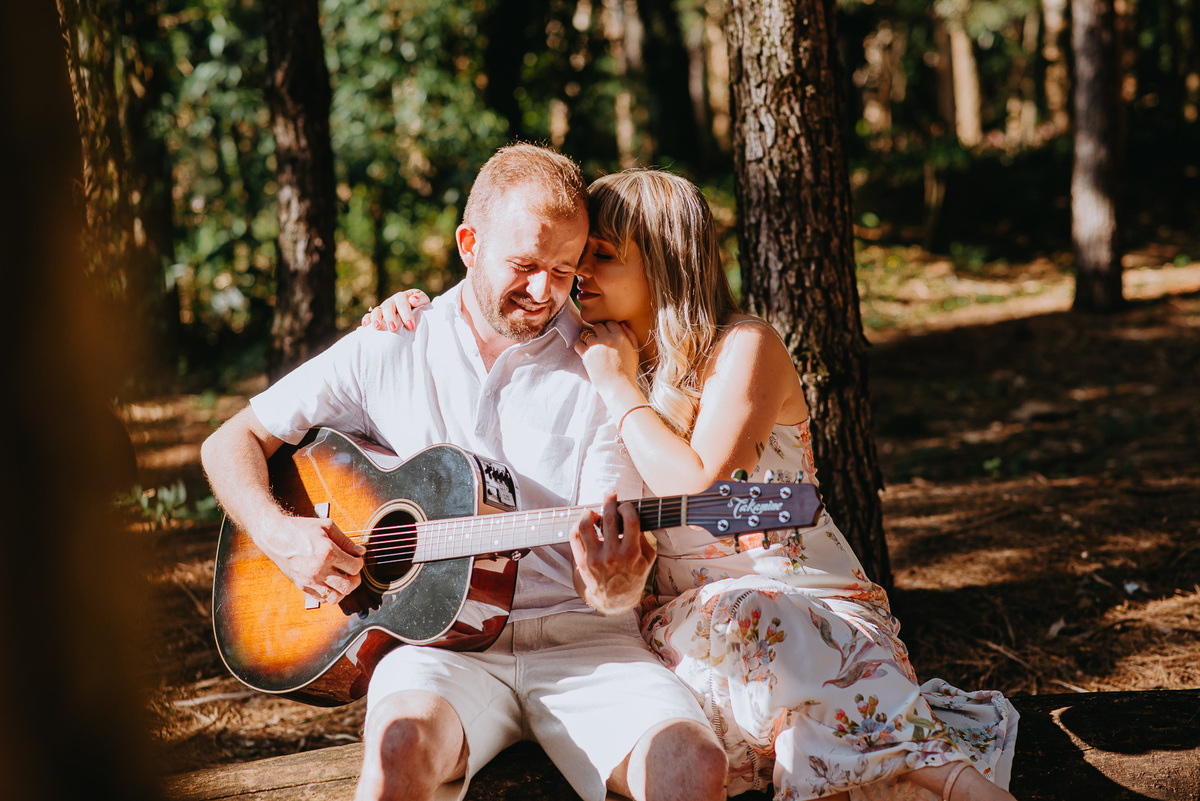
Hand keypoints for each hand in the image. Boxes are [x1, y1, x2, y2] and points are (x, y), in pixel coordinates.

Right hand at [257, 514, 365, 604]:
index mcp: (328, 552)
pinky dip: (330, 594)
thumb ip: (346, 540)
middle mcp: (319, 569)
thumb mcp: (326, 526)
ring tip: (343, 580)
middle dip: (355, 579)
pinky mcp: (302, 586)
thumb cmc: (300, 529)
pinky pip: (322, 598)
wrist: (275, 536)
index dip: (359, 563)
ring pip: (336, 597)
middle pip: (348, 585)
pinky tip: (331, 584)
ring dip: (344, 590)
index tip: (356, 558)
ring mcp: (310, 580)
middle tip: (353, 572)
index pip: (355, 567)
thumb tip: (360, 552)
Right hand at [361, 289, 429, 331]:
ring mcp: (383, 308)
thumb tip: (413, 300)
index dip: (406, 314)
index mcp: (403, 297)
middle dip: (390, 318)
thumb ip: (422, 300)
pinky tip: (366, 326)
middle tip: (393, 329)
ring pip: (377, 311)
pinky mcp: (376, 316)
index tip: (410, 326)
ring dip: (376, 318)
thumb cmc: (420, 309)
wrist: (413, 314)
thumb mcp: (424, 303)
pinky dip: (366, 320)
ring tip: (377, 327)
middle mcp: (391, 301)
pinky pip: (368, 316)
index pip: (403, 303)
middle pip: (388, 306)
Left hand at [570, 492, 655, 614]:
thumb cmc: (634, 576)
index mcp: (632, 553)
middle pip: (608, 518)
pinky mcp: (582, 562)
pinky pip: (574, 537)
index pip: (630, 520)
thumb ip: (644, 537)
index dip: (627, 507)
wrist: (616, 600)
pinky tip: (586, 523)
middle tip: (611, 494)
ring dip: (590, 513)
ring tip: (595, 512)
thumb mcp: (648, 559)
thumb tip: (634, 514)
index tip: (626, 506)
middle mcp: (613, 555)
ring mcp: (595, 559)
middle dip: (610, 501)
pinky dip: (578, 525)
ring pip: (585, 525)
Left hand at [574, 321, 643, 409]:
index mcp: (620, 336)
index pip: (610, 323)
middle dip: (597, 333)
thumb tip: (623, 324)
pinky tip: (586, 355)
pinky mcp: (586, 354)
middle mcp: (607, 338)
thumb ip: (630, 335)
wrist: (618, 387)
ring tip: (593, 351)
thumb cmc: (628, 371)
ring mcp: (596, 345)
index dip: (608, 329)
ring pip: (586, 334)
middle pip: (597, 326)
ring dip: (588, 341)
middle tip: (599, 343)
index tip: (607, 337)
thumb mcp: (634, 351)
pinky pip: (578, 344)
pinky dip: (580, 349)